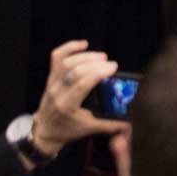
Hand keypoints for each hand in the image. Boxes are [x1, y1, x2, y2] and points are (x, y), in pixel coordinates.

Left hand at [29, 41, 126, 158]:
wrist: (45, 131)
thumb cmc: (67, 130)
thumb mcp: (90, 129)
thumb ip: (111, 125)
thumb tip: (132, 123)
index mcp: (67, 106)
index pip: (82, 84)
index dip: (98, 72)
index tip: (113, 68)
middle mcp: (57, 92)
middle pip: (75, 71)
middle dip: (95, 63)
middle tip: (111, 64)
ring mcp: (52, 83)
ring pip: (66, 62)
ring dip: (85, 56)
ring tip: (102, 56)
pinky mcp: (51, 78)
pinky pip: (57, 58)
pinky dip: (69, 48)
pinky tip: (83, 44)